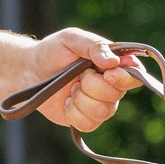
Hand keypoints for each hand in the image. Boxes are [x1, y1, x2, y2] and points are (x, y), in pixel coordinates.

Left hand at [23, 27, 141, 131]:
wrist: (29, 71)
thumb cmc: (53, 51)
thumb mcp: (72, 38)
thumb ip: (94, 45)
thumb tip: (114, 61)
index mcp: (114, 65)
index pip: (135, 75)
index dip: (124, 77)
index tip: (106, 72)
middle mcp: (112, 87)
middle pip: (116, 94)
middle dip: (92, 85)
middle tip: (78, 75)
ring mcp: (100, 105)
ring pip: (103, 111)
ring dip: (81, 99)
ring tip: (70, 88)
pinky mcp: (86, 120)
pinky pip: (89, 124)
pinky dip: (73, 113)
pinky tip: (66, 102)